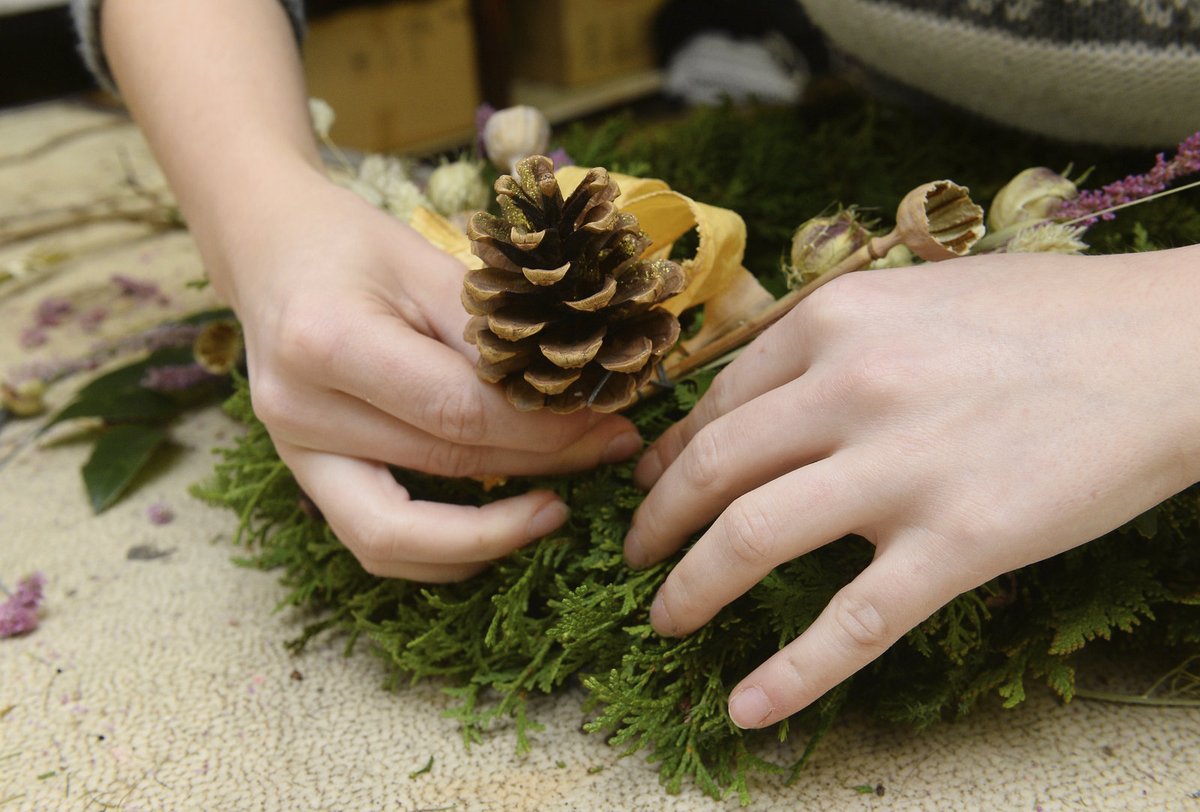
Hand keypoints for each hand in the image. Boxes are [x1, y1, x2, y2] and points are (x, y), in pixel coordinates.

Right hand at [215, 172, 641, 580]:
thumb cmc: (352, 246)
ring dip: (491, 534)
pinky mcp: (306, 477)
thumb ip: (490, 336)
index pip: (456, 412)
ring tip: (558, 508)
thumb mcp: (427, 264)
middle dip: (540, 466)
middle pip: (443, 465)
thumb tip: (574, 396)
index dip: (542, 429)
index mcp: (325, 341)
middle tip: (608, 448)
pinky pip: (374, 544)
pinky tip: (501, 528)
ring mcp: (293, 454)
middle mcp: (297, 411)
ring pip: (399, 536)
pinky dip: (442, 552)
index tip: (606, 420)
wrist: (271, 253)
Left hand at [624, 248, 1199, 727]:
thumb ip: (834, 344)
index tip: (653, 482)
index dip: (670, 452)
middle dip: (654, 521)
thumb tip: (759, 398)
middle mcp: (851, 388)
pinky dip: (789, 674)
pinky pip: (851, 624)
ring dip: (688, 589)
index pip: (716, 401)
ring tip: (664, 617)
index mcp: (835, 321)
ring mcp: (901, 469)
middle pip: (710, 469)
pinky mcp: (957, 544)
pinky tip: (746, 707)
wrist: (1171, 350)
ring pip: (750, 540)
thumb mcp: (918, 300)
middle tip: (633, 553)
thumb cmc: (1047, 320)